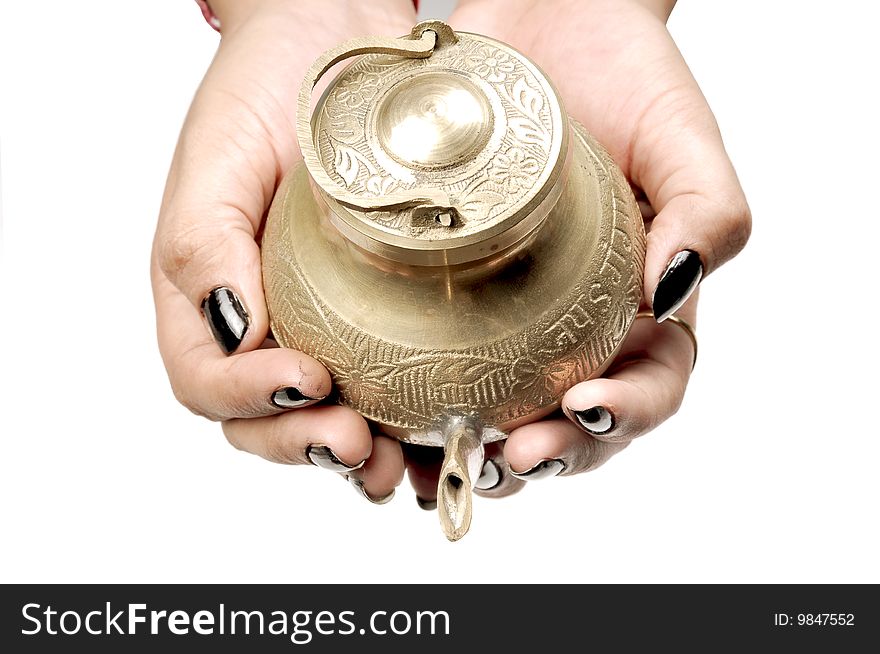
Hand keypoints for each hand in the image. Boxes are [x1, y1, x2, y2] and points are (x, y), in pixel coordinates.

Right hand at [151, 0, 416, 501]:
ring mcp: (322, 323)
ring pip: (324, 417)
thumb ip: (204, 244)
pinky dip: (403, 421)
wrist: (337, 41)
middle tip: (356, 445)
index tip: (307, 380)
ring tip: (395, 461)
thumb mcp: (219, 156)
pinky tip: (433, 429)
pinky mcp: (381, 315)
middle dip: (305, 446)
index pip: (206, 380)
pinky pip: (385, 383)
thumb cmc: (266, 90)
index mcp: (208, 296)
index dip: (248, 400)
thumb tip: (234, 332)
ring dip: (356, 455)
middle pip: (264, 420)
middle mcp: (263, 323)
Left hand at [404, 0, 749, 502]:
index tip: (580, 407)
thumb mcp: (683, 136)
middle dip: (546, 455)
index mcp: (644, 305)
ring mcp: (513, 315)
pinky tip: (388, 420)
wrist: (544, 22)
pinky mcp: (447, 295)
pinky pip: (435, 362)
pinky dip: (418, 404)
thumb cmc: (624, 76)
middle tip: (507, 458)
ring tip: (441, 461)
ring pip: (501, 409)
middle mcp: (579, 323)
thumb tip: (674, 294)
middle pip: (573, 421)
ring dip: (474, 450)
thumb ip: (708, 213)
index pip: (652, 384)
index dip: (625, 416)